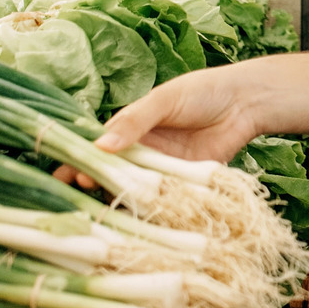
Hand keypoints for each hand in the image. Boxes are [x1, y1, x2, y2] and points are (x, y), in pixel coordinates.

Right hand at [57, 68, 263, 186]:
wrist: (247, 103)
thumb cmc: (203, 92)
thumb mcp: (164, 100)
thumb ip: (134, 121)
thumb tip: (100, 144)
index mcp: (131, 127)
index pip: (97, 146)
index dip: (79, 159)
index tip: (62, 173)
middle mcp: (143, 151)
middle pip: (112, 171)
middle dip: (93, 181)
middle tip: (79, 188)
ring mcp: (163, 169)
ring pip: (133, 188)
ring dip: (117, 197)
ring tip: (99, 204)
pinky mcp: (184, 183)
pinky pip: (162, 198)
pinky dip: (148, 206)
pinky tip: (132, 215)